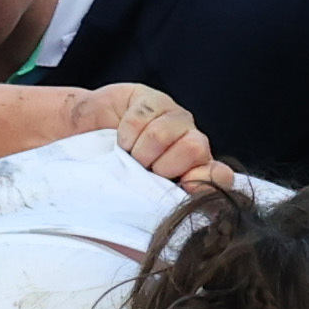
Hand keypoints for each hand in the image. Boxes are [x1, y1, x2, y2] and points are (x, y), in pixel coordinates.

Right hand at [80, 83, 220, 189]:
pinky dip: (126, 134)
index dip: (207, 180)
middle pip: (194, 147)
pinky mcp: (154, 100)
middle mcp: (193, 144)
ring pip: (164, 133)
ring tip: (130, 156)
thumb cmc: (118, 175)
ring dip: (140, 151)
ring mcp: (176, 118)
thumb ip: (164, 203)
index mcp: (197, 173)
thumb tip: (182, 209)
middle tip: (145, 170)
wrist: (88, 141)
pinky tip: (123, 139)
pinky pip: (143, 116)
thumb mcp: (142, 197)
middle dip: (162, 165)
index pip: (220, 175)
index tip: (185, 186)